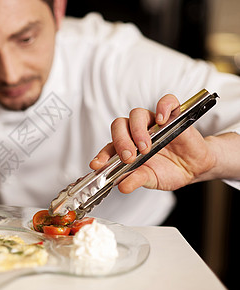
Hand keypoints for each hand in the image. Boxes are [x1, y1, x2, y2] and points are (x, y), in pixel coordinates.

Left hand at [90, 94, 216, 193]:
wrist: (194, 167)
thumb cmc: (169, 170)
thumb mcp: (151, 179)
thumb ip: (136, 180)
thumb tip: (122, 186)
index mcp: (127, 147)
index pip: (109, 146)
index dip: (102, 154)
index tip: (97, 164)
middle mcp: (136, 132)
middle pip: (119, 125)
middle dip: (120, 141)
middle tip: (129, 157)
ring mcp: (153, 123)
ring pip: (137, 114)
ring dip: (137, 130)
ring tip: (145, 148)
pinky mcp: (172, 116)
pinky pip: (167, 102)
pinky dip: (163, 107)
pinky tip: (161, 120)